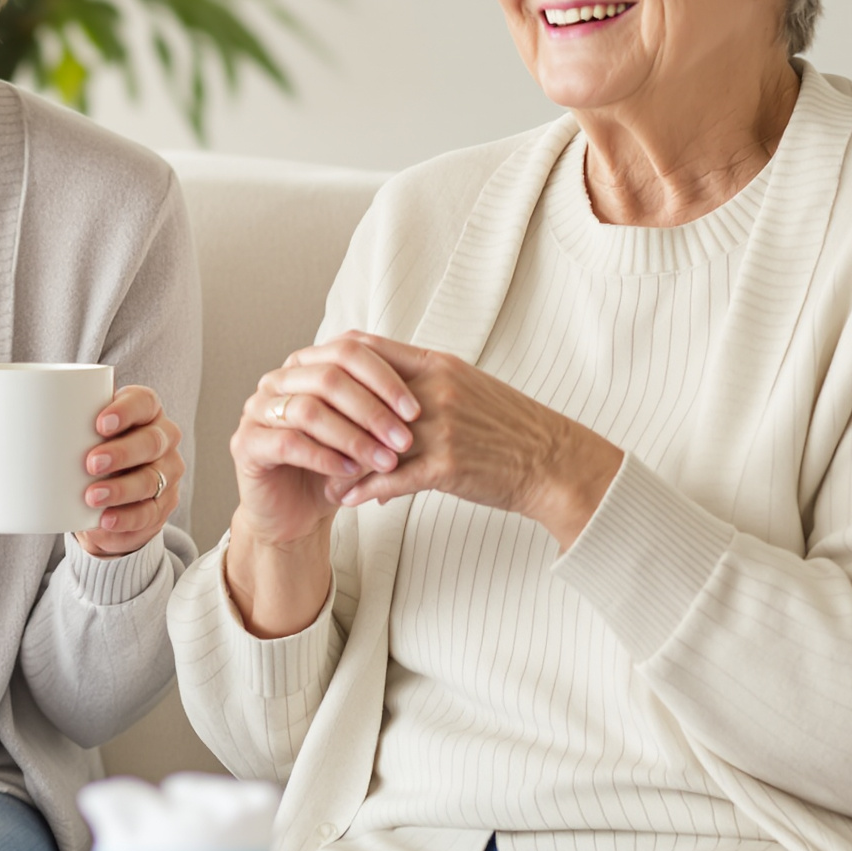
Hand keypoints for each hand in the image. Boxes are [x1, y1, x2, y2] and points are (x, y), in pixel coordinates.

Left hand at [75, 385, 185, 557]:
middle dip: (122, 452)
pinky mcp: (162, 506)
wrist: (105, 499)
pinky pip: (150, 513)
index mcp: (144, 412)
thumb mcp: (77, 435)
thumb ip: (56, 423)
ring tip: (91, 496)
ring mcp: (166, 474)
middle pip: (152, 441)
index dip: (126, 411)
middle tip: (90, 463)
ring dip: (122, 488)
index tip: (99, 424)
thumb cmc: (88, 452)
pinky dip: (126, 517)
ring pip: (153, 479)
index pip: (144, 402)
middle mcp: (162, 439)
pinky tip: (106, 519)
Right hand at [221, 334, 420, 634]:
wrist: (296, 514)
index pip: (349, 351)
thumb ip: (384, 411)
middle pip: (329, 376)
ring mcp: (257, 410)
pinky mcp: (245, 444)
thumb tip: (424, 399)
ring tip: (384, 462)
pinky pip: (287, 442)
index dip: (384, 378)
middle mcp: (279, 380)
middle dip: (372, 409)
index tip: (417, 409)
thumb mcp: (366, 435)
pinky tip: (350, 472)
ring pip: (308, 410)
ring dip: (352, 437)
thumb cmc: (334, 470)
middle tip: (405, 439)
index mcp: (308, 365)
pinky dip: (324, 457)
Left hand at [264, 332, 622, 545]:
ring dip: (338, 460)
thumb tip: (381, 397)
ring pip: (370, 440)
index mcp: (438, 366)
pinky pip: (392, 478)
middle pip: (359, 395)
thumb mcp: (468, 389)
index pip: (368, 351)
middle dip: (325, 415)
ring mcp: (442, 427)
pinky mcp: (449, 465)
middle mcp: (436, 390)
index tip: (308, 380)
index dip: (331, 364)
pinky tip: (345, 499)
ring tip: (316, 474)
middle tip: (297, 430)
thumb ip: (423, 387)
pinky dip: (363, 490)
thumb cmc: (510, 428)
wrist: (554, 460)